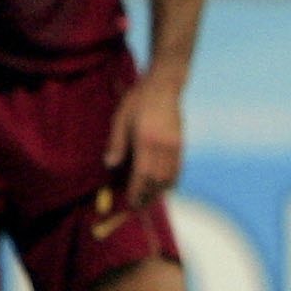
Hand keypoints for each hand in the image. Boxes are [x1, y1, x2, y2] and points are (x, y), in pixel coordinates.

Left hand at [102, 72, 184, 209]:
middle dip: (148, 196)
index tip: (129, 203)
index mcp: (147, 140)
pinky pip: (177, 170)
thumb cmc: (138, 99)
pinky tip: (160, 183)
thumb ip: (117, 144)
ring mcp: (175, 146)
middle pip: (158, 181)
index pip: (143, 175)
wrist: (165, 85)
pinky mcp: (181, 144)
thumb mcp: (120, 119)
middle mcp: (164, 146)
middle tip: (137, 205)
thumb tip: (110, 166)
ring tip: (148, 197)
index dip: (137, 192)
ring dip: (159, 191)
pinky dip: (169, 181)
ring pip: (170, 178)